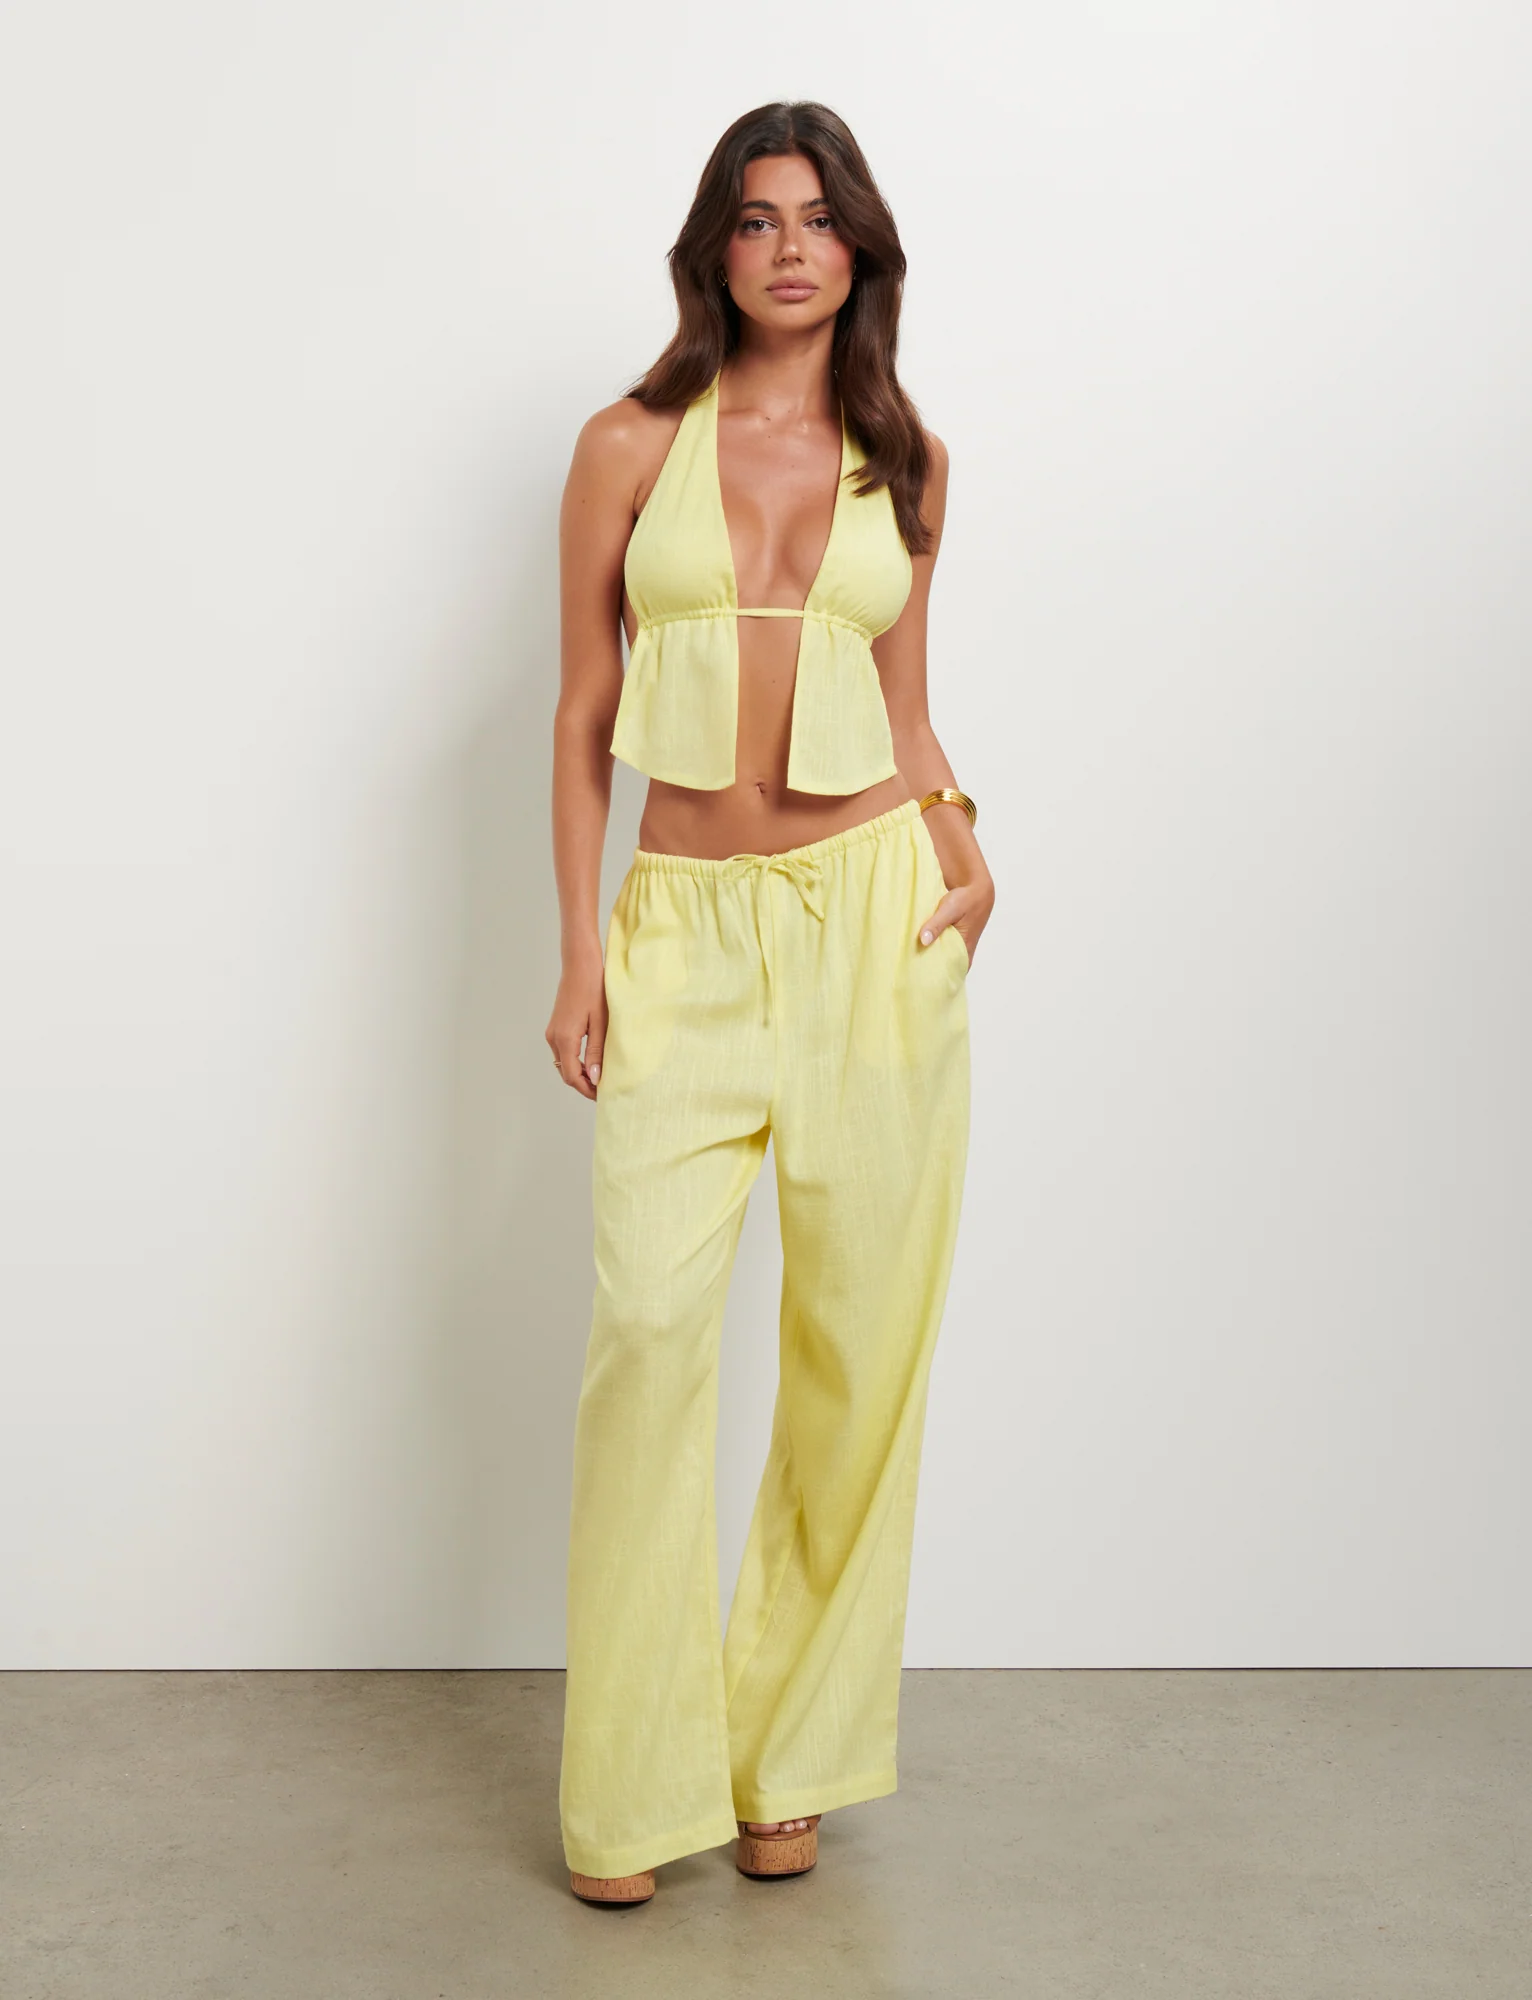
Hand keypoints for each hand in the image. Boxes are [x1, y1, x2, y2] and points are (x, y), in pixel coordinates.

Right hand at [546, 941, 606, 1098]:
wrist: (580, 964)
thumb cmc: (594, 989)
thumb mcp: (600, 1023)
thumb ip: (596, 1052)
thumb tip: (595, 1078)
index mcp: (564, 1039)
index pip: (572, 1077)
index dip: (587, 1090)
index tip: (604, 1096)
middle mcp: (553, 1038)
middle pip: (566, 1073)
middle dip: (584, 1084)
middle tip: (605, 1089)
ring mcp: (553, 1032)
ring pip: (564, 1063)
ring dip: (580, 1073)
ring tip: (601, 1077)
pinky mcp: (556, 1026)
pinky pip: (564, 1052)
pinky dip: (576, 1061)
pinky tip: (592, 1060)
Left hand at [916, 862, 993, 972]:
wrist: (977, 889)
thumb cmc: (966, 900)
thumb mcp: (950, 909)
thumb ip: (937, 924)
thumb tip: (923, 941)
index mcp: (965, 951)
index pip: (950, 975)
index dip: (935, 981)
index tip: (918, 986)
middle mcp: (962, 953)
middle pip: (943, 969)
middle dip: (927, 973)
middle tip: (907, 977)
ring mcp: (956, 947)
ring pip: (939, 959)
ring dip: (926, 960)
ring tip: (906, 966)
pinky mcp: (951, 939)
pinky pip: (938, 949)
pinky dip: (928, 950)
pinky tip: (913, 950)